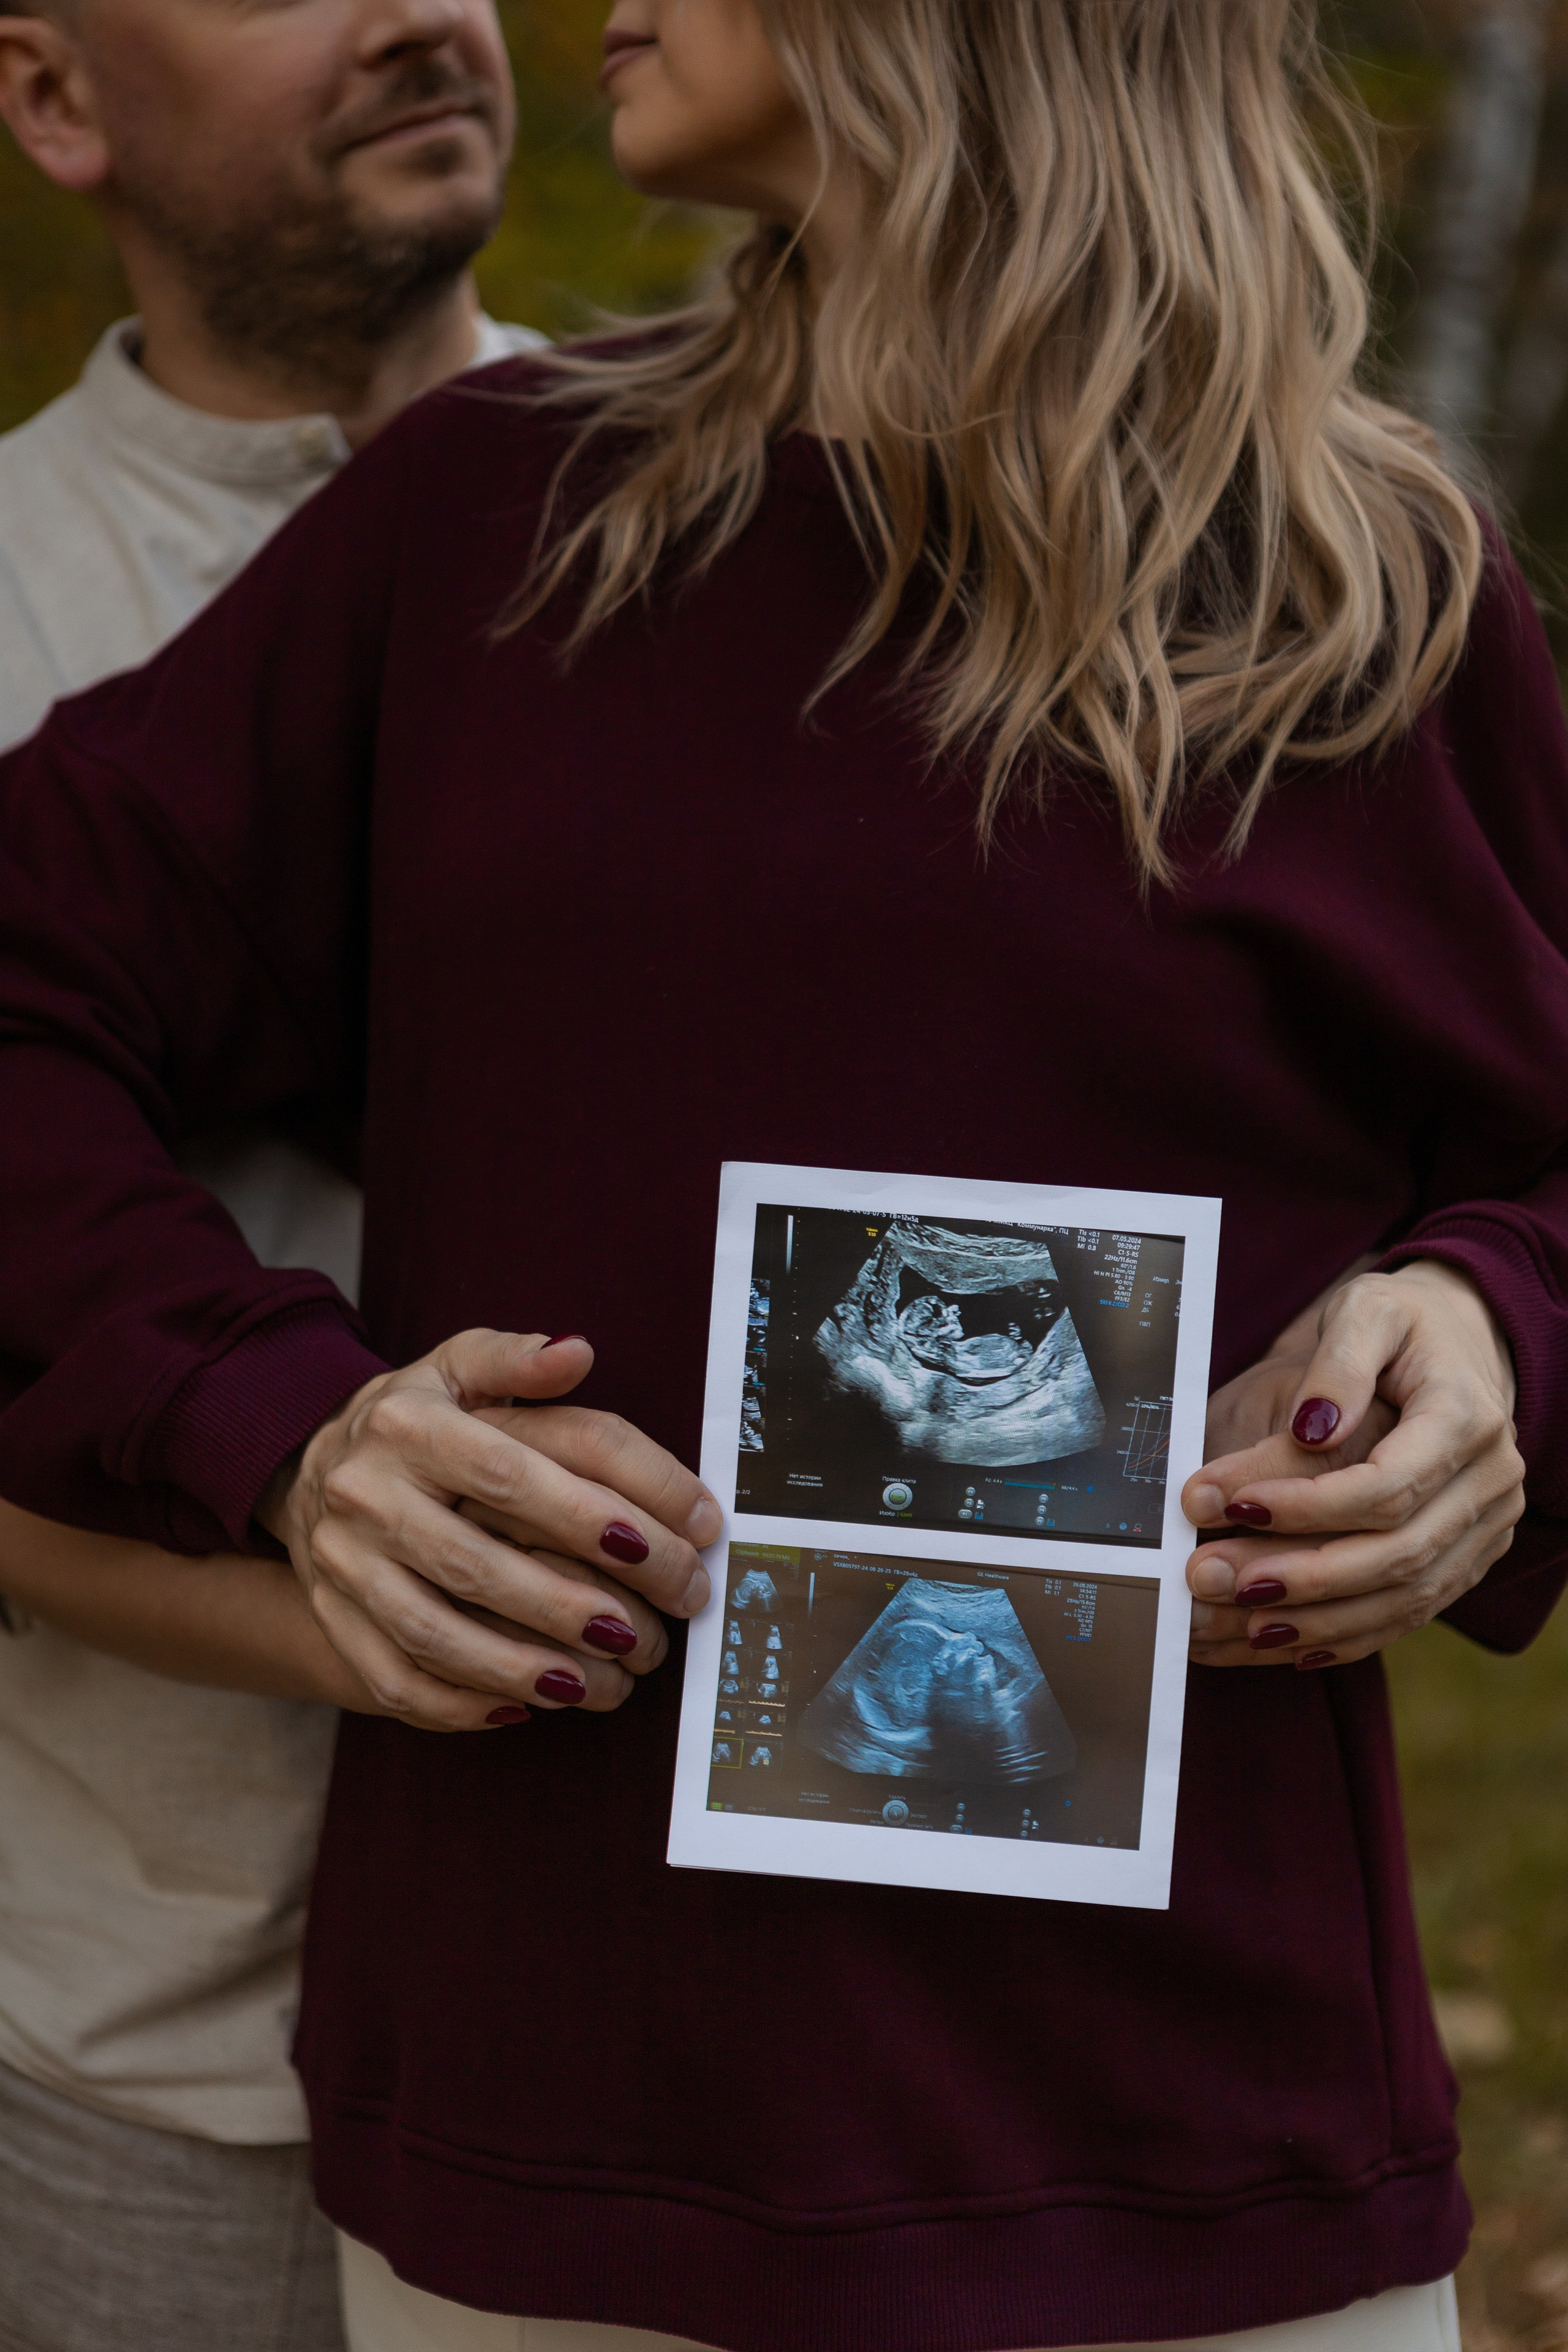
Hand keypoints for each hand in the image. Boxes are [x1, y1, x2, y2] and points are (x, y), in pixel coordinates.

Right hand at [259, 1329, 721, 1732]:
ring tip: (600, 1684)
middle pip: (478, 1563)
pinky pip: (394, 1677)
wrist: (306, 1466)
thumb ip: (517, 1363)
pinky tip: (523, 1708)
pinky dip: (458, 1703)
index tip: (679, 1538)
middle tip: (656, 1627)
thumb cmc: (414, 1419)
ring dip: (522, 1667)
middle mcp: (367, 1494)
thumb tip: (576, 1352)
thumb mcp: (457, 1368)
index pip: (514, 1473)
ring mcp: (344, 1564)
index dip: (599, 1511)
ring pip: (434, 1632)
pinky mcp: (333, 1618)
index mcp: (409, 1425)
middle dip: (574, 1604)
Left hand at [1182, 1262, 1523, 1670]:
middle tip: (1210, 1575)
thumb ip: (1337, 1364)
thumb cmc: (1401, 1324)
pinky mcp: (1465, 1558)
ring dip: (1313, 1618)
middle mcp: (1488, 1483)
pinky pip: (1407, 1613)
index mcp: (1465, 1418)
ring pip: (1403, 1598)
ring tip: (1229, 1618)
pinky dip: (1342, 1634)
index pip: (1387, 1486)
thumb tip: (1311, 1428)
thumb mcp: (1365, 1312)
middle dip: (1298, 1575)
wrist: (1457, 1341)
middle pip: (1396, 1554)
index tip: (1230, 1504)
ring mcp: (1483, 1528)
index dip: (1307, 1506)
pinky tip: (1278, 1641)